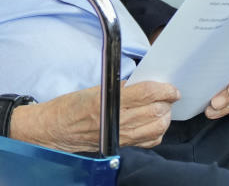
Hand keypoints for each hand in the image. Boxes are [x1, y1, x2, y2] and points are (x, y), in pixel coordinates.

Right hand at [9, 81, 179, 151]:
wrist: (56, 128)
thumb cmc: (71, 105)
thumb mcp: (96, 86)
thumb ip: (122, 86)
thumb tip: (145, 84)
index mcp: (109, 101)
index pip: (147, 94)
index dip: (165, 90)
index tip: (172, 88)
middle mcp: (117, 120)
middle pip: (156, 112)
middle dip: (167, 102)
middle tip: (168, 95)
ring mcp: (121, 136)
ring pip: (157, 128)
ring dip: (164, 117)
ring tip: (163, 108)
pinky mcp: (121, 145)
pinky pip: (148, 141)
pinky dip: (157, 132)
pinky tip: (154, 123)